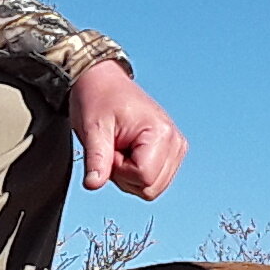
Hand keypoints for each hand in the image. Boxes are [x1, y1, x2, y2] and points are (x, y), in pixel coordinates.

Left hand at [69, 60, 186, 202]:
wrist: (102, 81)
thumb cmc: (97, 98)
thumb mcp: (93, 129)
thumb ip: (97, 159)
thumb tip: (93, 185)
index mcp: (161, 133)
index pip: (144, 178)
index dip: (119, 170)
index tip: (110, 147)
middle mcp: (175, 141)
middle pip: (151, 188)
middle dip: (125, 175)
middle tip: (114, 148)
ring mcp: (175, 147)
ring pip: (153, 188)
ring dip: (130, 174)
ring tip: (120, 147)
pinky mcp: (171, 151)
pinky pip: (154, 180)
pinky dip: (136, 172)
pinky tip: (128, 151)